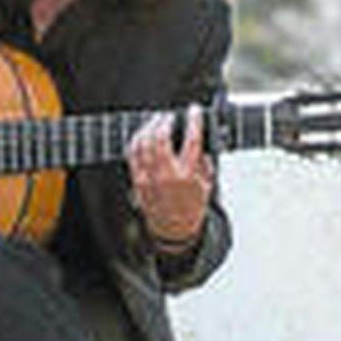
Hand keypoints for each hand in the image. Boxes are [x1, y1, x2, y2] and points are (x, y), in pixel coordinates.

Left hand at [126, 105, 213, 250]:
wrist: (174, 230)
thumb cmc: (191, 208)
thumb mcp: (208, 185)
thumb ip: (205, 162)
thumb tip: (201, 141)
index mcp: (187, 175)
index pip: (191, 140)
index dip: (193, 121)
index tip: (194, 110)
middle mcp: (166, 176)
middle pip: (161, 138)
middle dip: (165, 121)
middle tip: (169, 115)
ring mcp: (149, 178)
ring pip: (143, 144)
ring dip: (149, 128)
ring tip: (156, 121)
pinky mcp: (138, 181)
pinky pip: (132, 155)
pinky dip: (136, 141)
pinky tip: (142, 135)